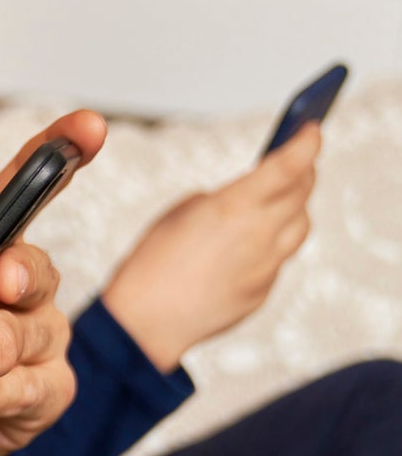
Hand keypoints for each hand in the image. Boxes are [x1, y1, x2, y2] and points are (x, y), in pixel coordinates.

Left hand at [0, 112, 106, 455]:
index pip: (27, 190)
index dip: (63, 152)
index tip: (89, 124)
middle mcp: (17, 285)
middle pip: (37, 265)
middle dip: (21, 270)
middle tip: (0, 278)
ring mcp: (33, 339)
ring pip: (38, 328)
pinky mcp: (38, 395)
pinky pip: (34, 386)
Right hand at [102, 122, 319, 370]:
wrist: (144, 324)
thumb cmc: (149, 265)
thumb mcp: (177, 215)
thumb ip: (218, 200)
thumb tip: (241, 200)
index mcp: (234, 207)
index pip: (290, 164)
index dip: (306, 142)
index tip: (311, 130)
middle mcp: (259, 235)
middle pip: (303, 193)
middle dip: (304, 171)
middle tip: (299, 162)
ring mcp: (266, 267)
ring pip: (300, 226)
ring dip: (294, 208)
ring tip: (281, 202)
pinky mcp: (262, 291)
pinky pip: (278, 260)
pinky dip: (270, 246)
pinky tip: (247, 248)